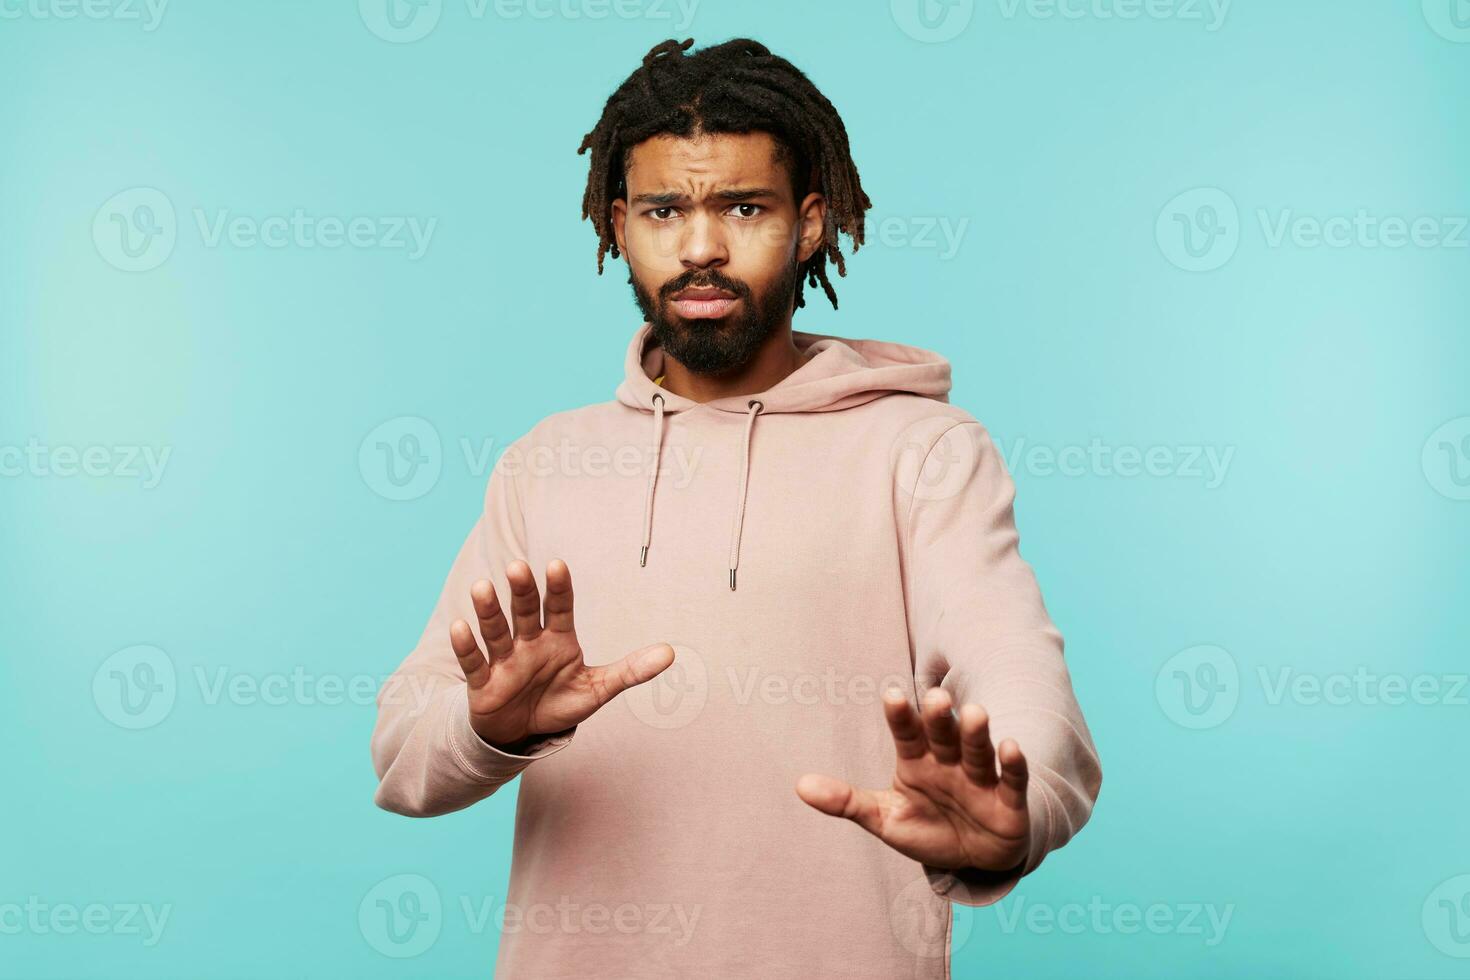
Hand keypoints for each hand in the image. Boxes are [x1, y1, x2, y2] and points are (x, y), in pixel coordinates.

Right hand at [450, 558, 674, 747]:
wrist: (523, 733)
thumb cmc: (560, 702)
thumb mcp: (598, 689)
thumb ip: (632, 670)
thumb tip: (671, 653)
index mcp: (558, 639)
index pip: (560, 608)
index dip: (559, 589)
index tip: (557, 565)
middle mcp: (529, 642)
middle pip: (525, 612)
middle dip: (522, 591)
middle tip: (518, 567)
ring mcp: (504, 660)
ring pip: (496, 631)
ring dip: (489, 610)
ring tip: (481, 587)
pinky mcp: (483, 682)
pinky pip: (473, 662)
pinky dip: (466, 647)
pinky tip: (460, 628)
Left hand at [795, 685, 1030, 875]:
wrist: (973, 860)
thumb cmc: (928, 829)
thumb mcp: (885, 818)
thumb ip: (846, 802)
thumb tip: (798, 786)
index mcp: (917, 761)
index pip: (906, 734)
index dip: (900, 717)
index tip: (891, 696)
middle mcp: (949, 762)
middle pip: (943, 735)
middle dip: (940, 718)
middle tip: (937, 698)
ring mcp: (980, 779)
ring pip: (977, 750)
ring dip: (976, 733)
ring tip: (975, 712)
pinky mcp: (1008, 802)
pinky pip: (1011, 779)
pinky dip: (1013, 764)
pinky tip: (1011, 745)